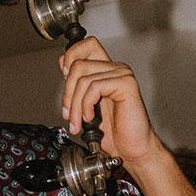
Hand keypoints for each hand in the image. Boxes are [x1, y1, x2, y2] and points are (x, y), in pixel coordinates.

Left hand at [59, 36, 160, 168]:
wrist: (132, 150)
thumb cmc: (115, 133)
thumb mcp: (87, 107)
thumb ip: (77, 85)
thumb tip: (63, 64)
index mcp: (106, 71)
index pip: (86, 44)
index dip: (71, 55)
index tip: (65, 78)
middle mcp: (115, 69)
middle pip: (78, 64)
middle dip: (67, 93)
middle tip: (69, 115)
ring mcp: (122, 75)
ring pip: (83, 78)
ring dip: (75, 106)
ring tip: (78, 123)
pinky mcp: (126, 85)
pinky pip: (95, 87)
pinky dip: (86, 105)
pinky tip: (91, 118)